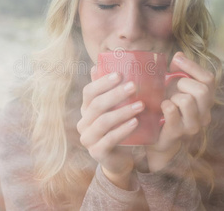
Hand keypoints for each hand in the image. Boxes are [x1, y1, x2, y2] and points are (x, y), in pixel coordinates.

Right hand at [77, 67, 143, 188]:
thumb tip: (97, 65)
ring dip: (122, 111)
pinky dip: (123, 129)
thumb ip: (106, 90)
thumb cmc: (117, 128)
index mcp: (86, 109)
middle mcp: (83, 123)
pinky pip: (109, 139)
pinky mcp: (97, 152)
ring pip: (103, 121)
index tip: (119, 74)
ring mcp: (88, 138)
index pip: (89, 92)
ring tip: (140, 105)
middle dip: (115, 94)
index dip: (102, 82)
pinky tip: (135, 122)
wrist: (120, 158)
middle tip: (134, 86)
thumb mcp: (113, 109)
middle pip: (96, 105)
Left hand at [145, 52, 215, 170]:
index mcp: (205, 101)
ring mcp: (193, 125)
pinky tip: (161, 108)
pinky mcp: (178, 132)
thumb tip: (179, 55)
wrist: (157, 139)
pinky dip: (164, 105)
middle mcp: (204, 114)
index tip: (176, 59)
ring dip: (173, 96)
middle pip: (202, 90)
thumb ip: (178, 72)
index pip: (209, 79)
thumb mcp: (173, 88)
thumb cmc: (165, 110)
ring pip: (187, 100)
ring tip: (167, 101)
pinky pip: (172, 110)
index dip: (193, 66)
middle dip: (182, 83)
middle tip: (172, 88)